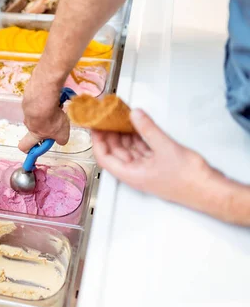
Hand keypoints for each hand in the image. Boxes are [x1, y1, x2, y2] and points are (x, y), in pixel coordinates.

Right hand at [19, 68, 70, 151]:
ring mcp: (27, 110)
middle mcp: (28, 123)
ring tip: (58, 108)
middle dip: (45, 125)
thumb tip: (60, 140)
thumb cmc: (50, 119)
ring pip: (36, 113)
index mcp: (34, 134)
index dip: (29, 150)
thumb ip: (61, 139)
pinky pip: (37, 102)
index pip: (24, 146)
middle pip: (34, 127)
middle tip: (56, 121)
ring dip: (47, 112)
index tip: (36, 150)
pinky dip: (45, 101)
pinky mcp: (29, 98)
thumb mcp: (62, 134)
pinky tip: (54, 99)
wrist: (42, 97)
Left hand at [92, 109, 210, 205]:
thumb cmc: (188, 180)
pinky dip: (138, 137)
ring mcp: (146, 169)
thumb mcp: (165, 148)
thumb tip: (135, 115)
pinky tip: (138, 126)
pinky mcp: (158, 164)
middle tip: (108, 117)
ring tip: (122, 118)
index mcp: (130, 174)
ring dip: (125, 134)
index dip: (98, 141)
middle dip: (111, 134)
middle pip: (115, 151)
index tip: (96, 126)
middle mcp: (135, 173)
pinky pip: (142, 149)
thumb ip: (148, 129)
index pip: (104, 157)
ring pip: (129, 149)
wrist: (210, 191)